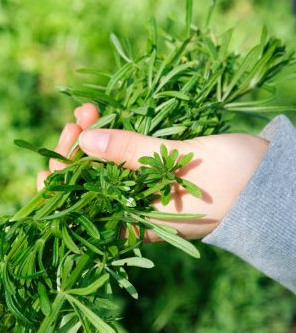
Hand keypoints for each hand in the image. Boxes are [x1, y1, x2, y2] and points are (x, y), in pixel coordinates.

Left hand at [37, 103, 267, 239]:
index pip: (83, 210)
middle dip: (77, 151)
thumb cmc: (231, 182)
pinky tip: (105, 117)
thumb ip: (131, 152)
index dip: (62, 182)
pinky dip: (114, 135)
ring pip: (105, 167)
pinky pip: (124, 155)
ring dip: (93, 138)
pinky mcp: (157, 172)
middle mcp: (135, 209)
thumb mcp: (180, 163)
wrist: (274, 182)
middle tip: (80, 118)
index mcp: (136, 222)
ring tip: (90, 110)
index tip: (58, 152)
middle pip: (89, 184)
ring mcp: (145, 190)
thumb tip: (85, 141)